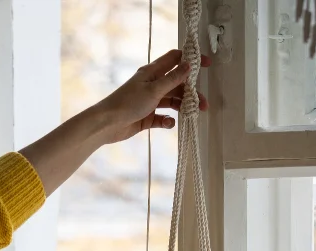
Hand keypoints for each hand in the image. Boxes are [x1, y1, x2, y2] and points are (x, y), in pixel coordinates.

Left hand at [93, 48, 209, 143]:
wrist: (108, 124)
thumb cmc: (128, 102)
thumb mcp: (153, 89)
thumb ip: (172, 79)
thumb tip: (188, 65)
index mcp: (152, 72)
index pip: (175, 60)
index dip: (190, 60)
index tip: (206, 65)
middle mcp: (152, 85)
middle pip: (177, 84)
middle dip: (191, 92)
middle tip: (204, 103)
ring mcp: (150, 101)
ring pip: (172, 101)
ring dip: (183, 106)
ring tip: (194, 114)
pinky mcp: (147, 117)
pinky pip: (162, 118)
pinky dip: (167, 120)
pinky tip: (170, 123)